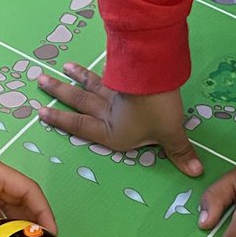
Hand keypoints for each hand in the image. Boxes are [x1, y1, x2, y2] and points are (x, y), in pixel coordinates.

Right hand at [37, 63, 203, 178]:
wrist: (156, 78)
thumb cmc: (157, 111)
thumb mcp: (170, 134)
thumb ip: (180, 152)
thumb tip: (195, 172)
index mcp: (111, 131)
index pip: (81, 127)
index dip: (61, 121)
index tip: (42, 112)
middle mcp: (106, 111)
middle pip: (78, 100)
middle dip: (59, 92)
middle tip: (40, 81)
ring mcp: (114, 92)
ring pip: (90, 84)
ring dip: (75, 76)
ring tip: (62, 68)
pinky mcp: (122, 76)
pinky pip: (107, 74)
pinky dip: (98, 69)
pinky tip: (94, 63)